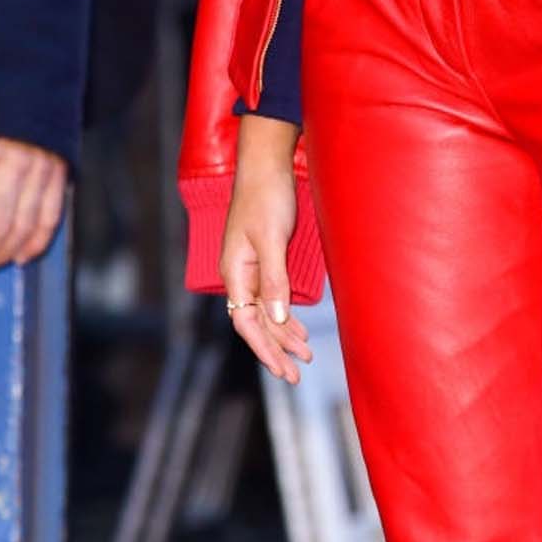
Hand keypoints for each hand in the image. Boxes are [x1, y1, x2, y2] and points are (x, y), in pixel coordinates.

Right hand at [221, 114, 313, 383]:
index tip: (282, 369)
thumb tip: (277, 319)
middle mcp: (240, 275)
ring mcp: (252, 269)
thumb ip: (275, 280)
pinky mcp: (266, 260)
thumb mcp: (272, 239)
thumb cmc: (267, 197)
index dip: (264, 348)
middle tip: (297, 375)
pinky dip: (286, 317)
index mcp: (235, 272)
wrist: (267, 166)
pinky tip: (298, 330)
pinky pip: (273, 298)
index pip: (246, 322)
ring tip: (305, 356)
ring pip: (266, 313)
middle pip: (257, 323)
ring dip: (284, 336)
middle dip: (276, 350)